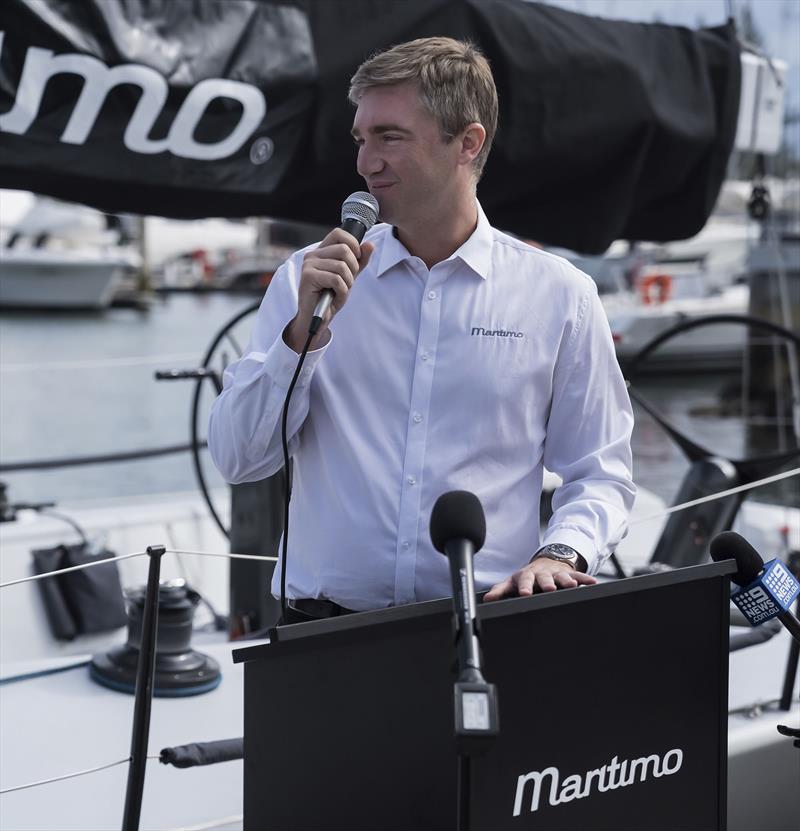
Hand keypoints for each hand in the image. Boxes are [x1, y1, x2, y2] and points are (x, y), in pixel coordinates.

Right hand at [285, 227, 374, 351]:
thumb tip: (370, 245)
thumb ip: (359, 260)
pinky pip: (336, 280)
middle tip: (346, 282)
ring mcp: (309, 265)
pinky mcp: (308, 277)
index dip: (353, 245)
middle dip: (353, 269)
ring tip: (339, 291)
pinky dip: (342, 292)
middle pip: (344, 250)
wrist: (317, 317)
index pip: (339, 234)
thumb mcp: (349, 276)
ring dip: (347, 283)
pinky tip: (335, 297)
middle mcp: (313, 255)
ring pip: (342, 266)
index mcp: (321, 251)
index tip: (357, 259)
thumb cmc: (331, 296)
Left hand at [483, 557, 596, 601]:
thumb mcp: (512, 582)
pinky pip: (578, 574)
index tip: (525, 594)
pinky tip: (592, 583)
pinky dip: (585, 578)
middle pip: (544, 578)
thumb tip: (487, 600)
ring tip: (572, 586)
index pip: (524, 581)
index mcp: (527, 576)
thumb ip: (500, 590)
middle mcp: (542, 573)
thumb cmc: (527, 577)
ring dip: (567, 580)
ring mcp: (556, 573)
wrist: (544, 563)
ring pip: (562, 576)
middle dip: (547, 583)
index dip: (525, 587)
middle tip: (550, 589)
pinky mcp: (569, 572)